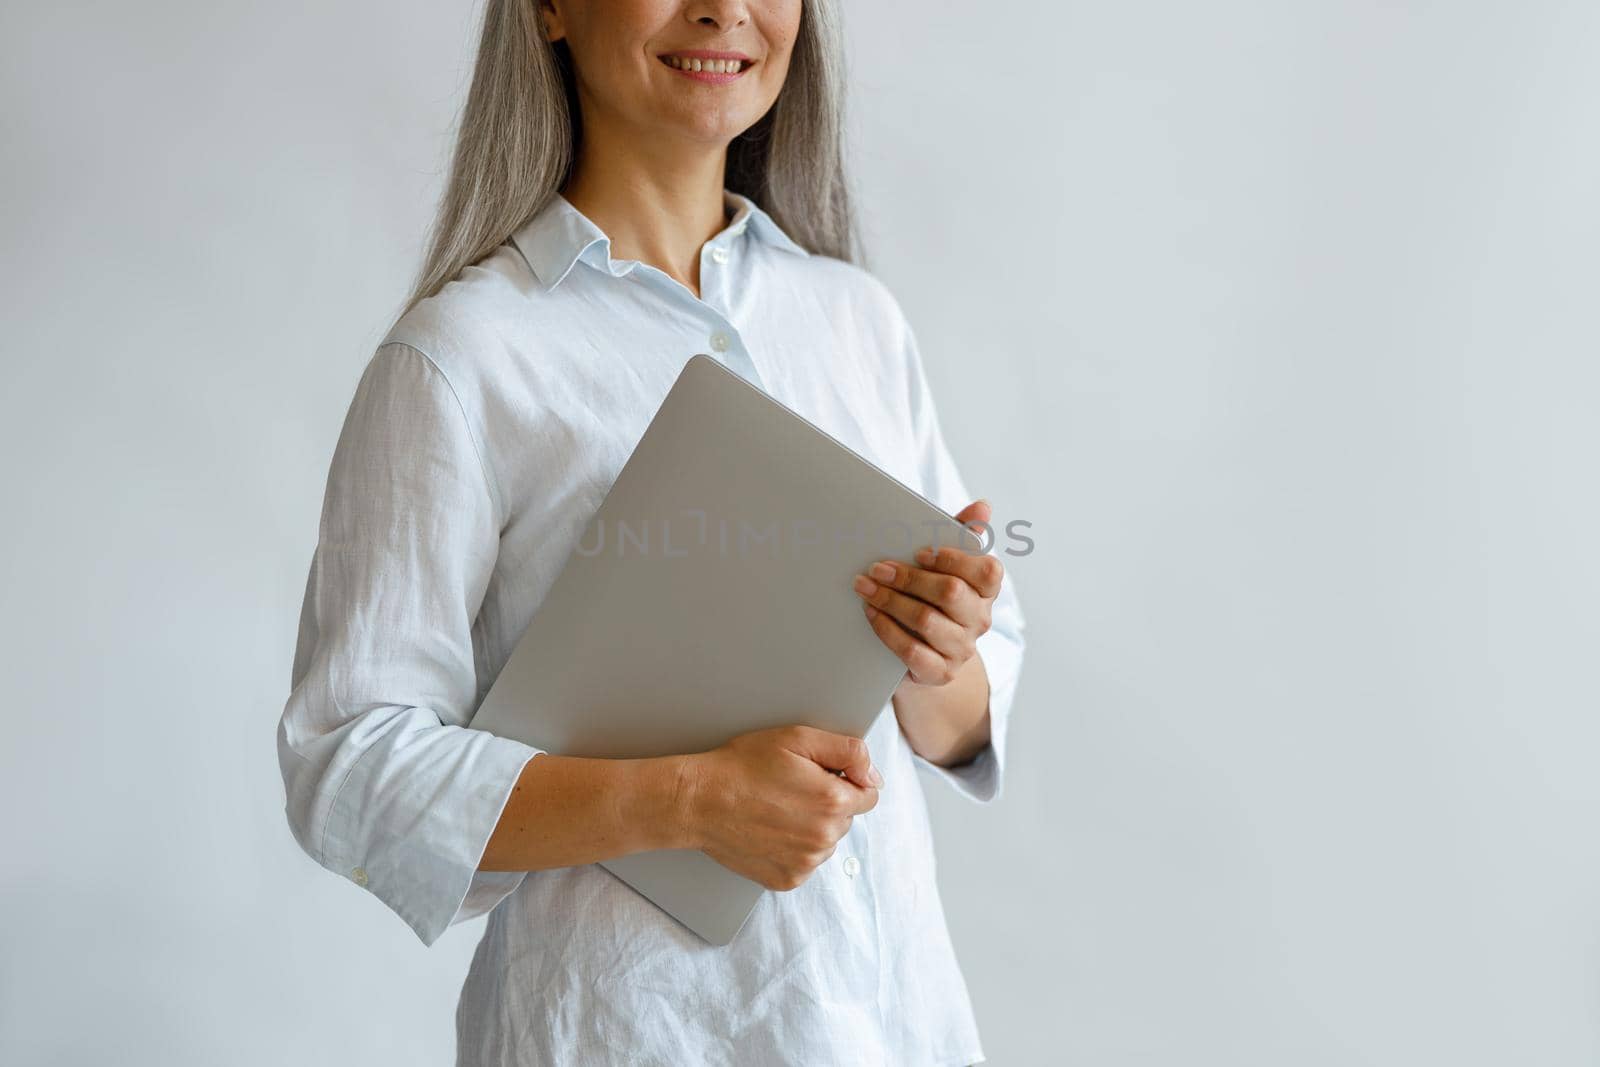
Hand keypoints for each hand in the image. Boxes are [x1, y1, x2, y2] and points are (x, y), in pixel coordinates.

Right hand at [679, 725, 882, 890]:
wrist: (700, 801)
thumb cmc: (743, 765)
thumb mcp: (797, 738)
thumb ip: (848, 751)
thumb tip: (875, 775)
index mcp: (833, 802)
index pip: (868, 794)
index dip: (845, 780)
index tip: (819, 775)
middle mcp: (824, 839)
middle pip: (845, 819)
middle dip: (827, 803)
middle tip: (790, 789)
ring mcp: (805, 863)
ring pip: (825, 842)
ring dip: (811, 827)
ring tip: (776, 809)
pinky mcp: (787, 880)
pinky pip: (804, 862)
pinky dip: (792, 848)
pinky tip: (770, 830)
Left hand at [852, 499, 1004, 691]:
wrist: (925, 656)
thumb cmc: (932, 599)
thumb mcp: (944, 566)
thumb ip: (961, 534)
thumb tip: (983, 506)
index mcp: (986, 591)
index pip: (987, 571)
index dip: (953, 559)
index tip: (920, 552)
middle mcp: (979, 620)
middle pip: (950, 593)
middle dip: (909, 578)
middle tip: (878, 568)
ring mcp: (961, 648)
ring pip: (927, 621)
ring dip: (891, 601)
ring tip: (866, 587)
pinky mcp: (940, 672)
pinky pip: (912, 651)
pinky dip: (887, 630)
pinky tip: (871, 613)